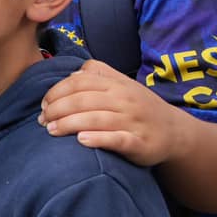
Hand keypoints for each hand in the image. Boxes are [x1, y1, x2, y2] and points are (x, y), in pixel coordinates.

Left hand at [39, 60, 187, 164]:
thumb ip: (98, 74)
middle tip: (42, 121)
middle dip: (57, 109)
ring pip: (96, 119)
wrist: (174, 131)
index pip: (79, 82)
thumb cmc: (139, 107)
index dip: (56, 92)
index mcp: (117, 84)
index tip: (43, 105)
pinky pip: (118, 140)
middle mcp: (125, 100)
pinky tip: (82, 141)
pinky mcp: (140, 143)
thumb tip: (72, 74)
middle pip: (83, 100)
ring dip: (70, 124)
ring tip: (51, 130)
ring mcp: (134, 121)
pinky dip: (99, 139)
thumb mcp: (122, 85)